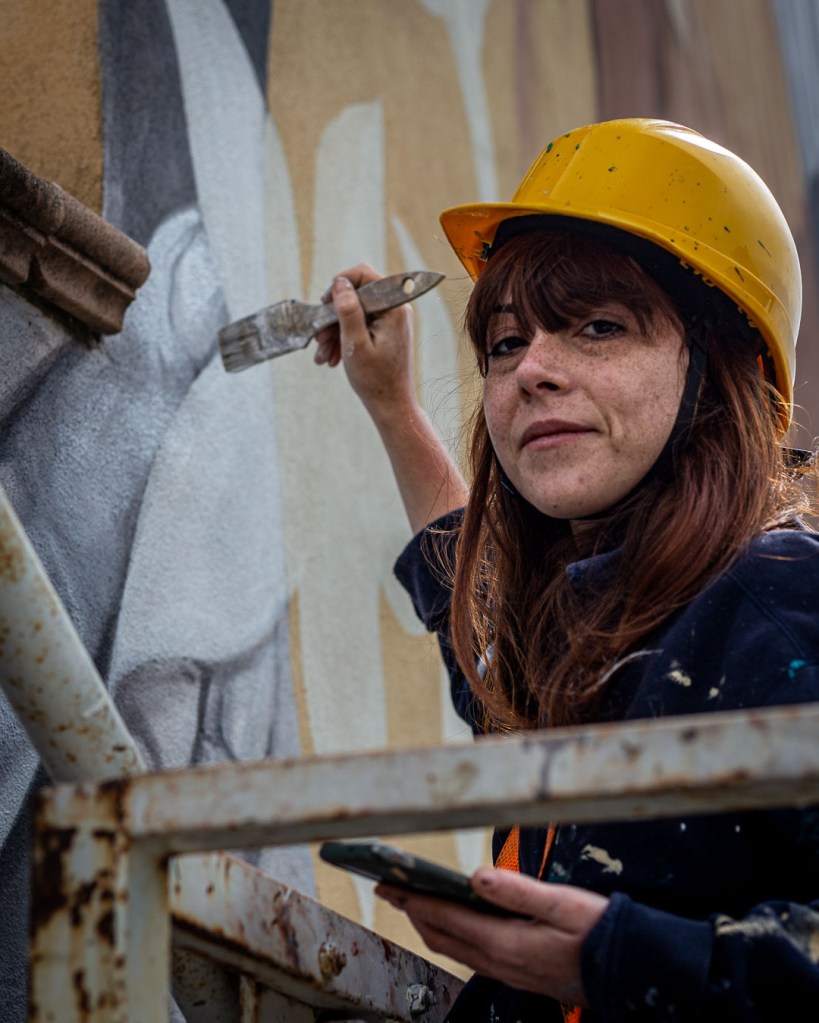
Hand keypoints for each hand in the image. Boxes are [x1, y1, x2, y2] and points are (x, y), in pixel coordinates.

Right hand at [315, 263, 415, 423]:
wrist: (391, 405)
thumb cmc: (376, 380)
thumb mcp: (355, 344)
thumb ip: (348, 310)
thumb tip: (340, 282)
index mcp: (394, 308)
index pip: (365, 275)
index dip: (341, 284)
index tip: (325, 303)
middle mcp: (395, 310)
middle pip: (357, 296)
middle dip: (334, 317)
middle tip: (319, 338)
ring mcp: (390, 321)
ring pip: (354, 313)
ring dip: (335, 331)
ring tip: (323, 355)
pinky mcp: (385, 332)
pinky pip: (359, 325)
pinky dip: (344, 338)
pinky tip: (331, 357)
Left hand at [376, 868, 609, 1006]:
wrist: (630, 971)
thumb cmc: (599, 933)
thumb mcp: (562, 904)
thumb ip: (517, 890)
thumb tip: (476, 876)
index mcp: (506, 943)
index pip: (447, 917)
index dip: (415, 899)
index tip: (390, 883)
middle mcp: (500, 962)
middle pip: (442, 936)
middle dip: (413, 911)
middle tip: (390, 889)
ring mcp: (508, 971)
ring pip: (454, 947)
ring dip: (430, 924)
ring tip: (413, 902)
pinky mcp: (517, 972)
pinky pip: (471, 954)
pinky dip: (452, 933)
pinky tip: (455, 921)